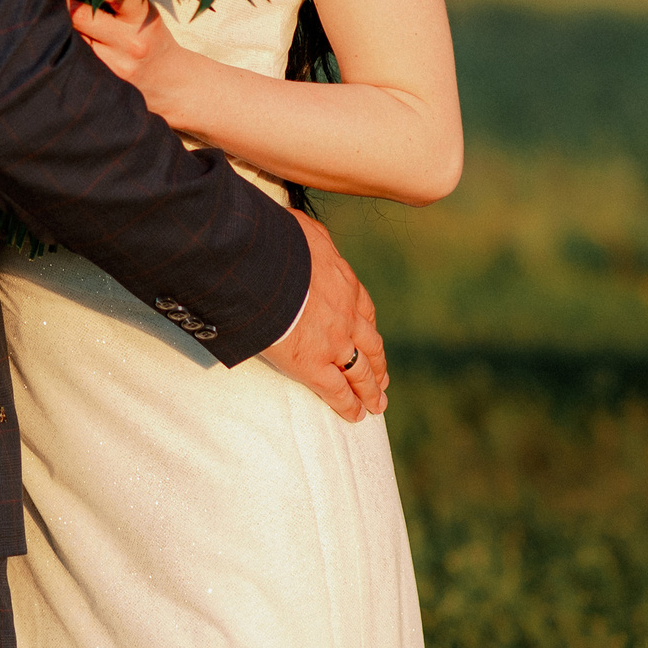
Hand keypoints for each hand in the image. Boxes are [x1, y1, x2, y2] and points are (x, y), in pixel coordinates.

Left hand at [60, 0, 174, 87]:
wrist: (165, 76)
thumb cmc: (147, 33)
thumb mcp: (142, 11)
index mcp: (143, 16)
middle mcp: (130, 40)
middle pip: (83, 17)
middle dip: (61, 0)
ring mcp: (116, 62)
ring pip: (75, 36)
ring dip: (58, 20)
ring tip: (47, 8)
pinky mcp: (103, 76)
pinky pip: (77, 52)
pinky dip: (66, 40)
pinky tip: (57, 33)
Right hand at [260, 209, 389, 423]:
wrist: (264, 264)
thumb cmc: (276, 243)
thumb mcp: (304, 231)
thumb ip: (314, 238)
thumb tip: (309, 233)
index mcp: (345, 285)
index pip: (364, 312)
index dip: (369, 331)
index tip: (372, 342)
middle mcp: (347, 316)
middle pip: (371, 347)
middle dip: (379, 366)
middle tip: (383, 382)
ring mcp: (333, 343)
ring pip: (362, 373)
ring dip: (371, 390)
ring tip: (377, 405)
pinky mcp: (312, 364)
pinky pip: (337, 391)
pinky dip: (348, 405)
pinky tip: (355, 416)